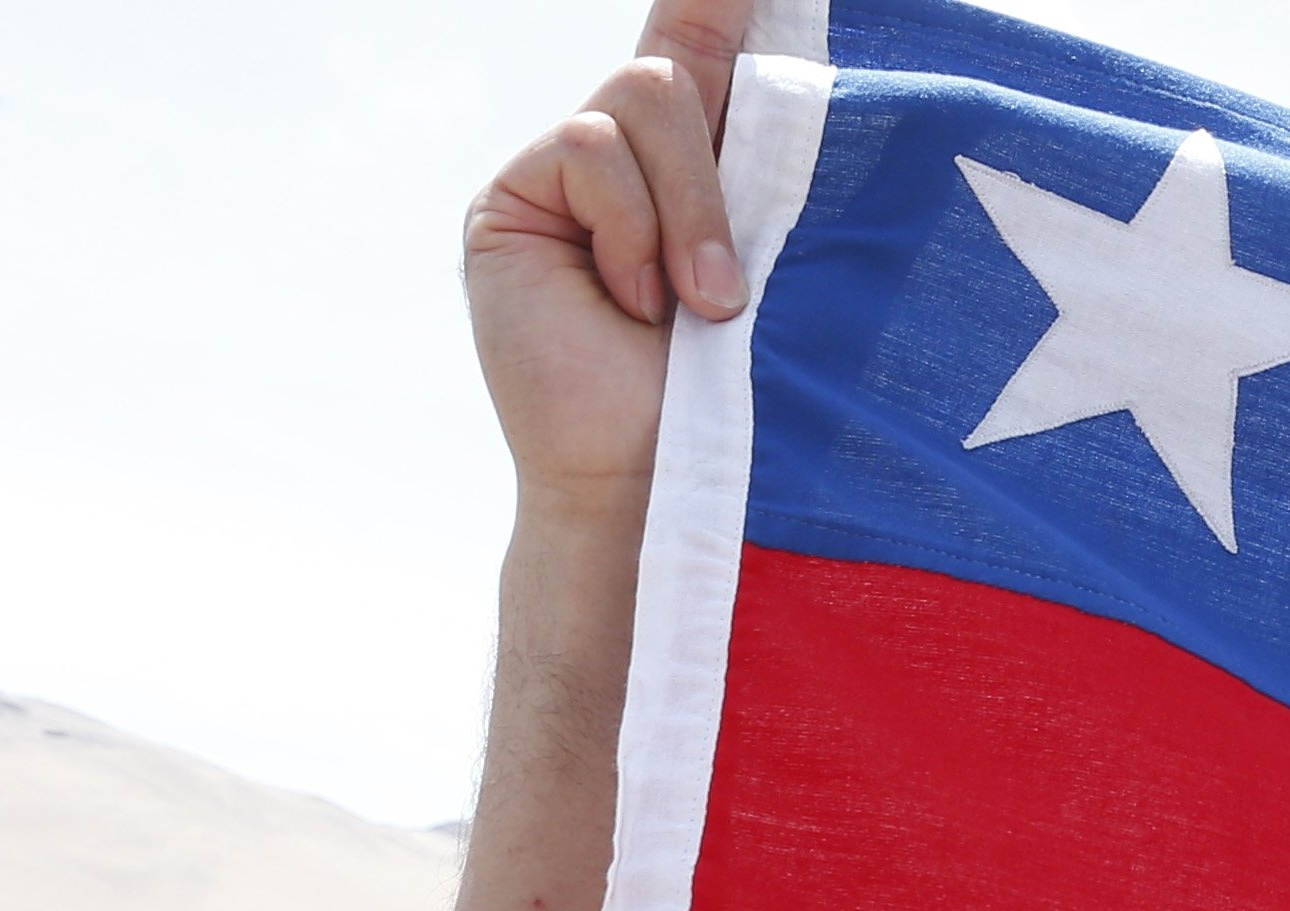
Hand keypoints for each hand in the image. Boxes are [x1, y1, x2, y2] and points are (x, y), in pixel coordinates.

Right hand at [467, 6, 751, 509]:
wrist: (660, 486)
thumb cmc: (741, 397)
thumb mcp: (775, 267)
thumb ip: (768, 170)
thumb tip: (775, 41)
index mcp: (703, 161)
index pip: (704, 34)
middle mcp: (629, 155)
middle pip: (675, 67)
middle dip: (717, 178)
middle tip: (729, 297)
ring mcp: (565, 174)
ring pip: (637, 94)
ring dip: (683, 210)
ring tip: (694, 312)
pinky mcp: (514, 199)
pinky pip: (587, 147)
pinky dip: (629, 230)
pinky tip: (630, 308)